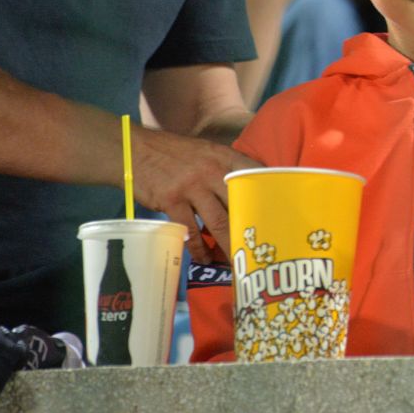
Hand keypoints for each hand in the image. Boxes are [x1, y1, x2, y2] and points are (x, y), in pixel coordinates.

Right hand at [133, 129, 261, 263]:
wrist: (135, 151)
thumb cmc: (174, 154)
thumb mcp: (206, 151)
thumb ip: (225, 168)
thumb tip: (247, 191)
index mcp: (224, 156)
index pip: (254, 173)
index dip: (268, 193)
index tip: (278, 212)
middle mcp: (212, 170)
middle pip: (241, 203)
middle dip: (252, 227)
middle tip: (261, 247)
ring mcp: (192, 186)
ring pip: (220, 221)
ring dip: (229, 244)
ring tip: (237, 261)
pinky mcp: (172, 201)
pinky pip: (190, 231)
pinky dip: (199, 248)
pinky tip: (204, 258)